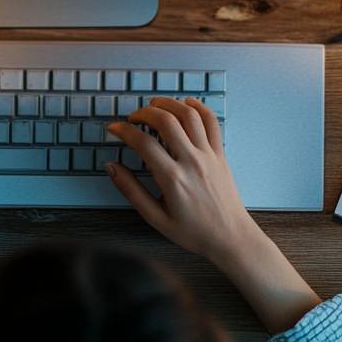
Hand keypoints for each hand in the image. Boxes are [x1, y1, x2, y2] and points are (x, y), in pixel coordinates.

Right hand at [106, 96, 320, 333]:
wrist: (230, 238)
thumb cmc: (193, 232)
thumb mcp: (155, 218)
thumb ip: (131, 190)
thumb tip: (111, 167)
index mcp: (173, 179)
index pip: (143, 143)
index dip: (124, 130)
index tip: (114, 128)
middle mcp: (192, 162)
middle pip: (166, 121)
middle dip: (144, 112)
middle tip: (133, 117)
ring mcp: (208, 155)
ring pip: (189, 115)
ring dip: (169, 104)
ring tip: (154, 105)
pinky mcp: (220, 153)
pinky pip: (212, 122)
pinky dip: (199, 107)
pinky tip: (187, 104)